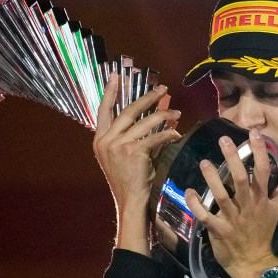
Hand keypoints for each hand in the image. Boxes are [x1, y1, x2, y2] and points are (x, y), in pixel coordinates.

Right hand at [93, 72, 181, 253]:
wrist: (130, 202)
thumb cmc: (130, 180)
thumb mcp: (123, 156)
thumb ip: (133, 136)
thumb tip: (153, 117)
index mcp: (100, 139)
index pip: (104, 110)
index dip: (110, 92)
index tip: (116, 76)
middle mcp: (106, 140)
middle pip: (129, 111)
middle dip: (148, 98)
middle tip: (162, 89)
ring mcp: (118, 145)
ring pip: (145, 122)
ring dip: (164, 115)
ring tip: (177, 113)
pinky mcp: (133, 151)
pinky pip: (154, 136)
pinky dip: (168, 134)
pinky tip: (176, 133)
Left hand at [185, 128, 277, 277]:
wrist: (254, 260)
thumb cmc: (263, 231)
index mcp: (262, 198)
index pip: (264, 171)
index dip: (260, 152)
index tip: (254, 134)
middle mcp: (248, 206)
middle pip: (241, 179)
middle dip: (233, 159)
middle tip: (223, 140)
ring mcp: (233, 218)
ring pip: (222, 196)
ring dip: (212, 179)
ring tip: (204, 162)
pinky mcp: (219, 229)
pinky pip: (205, 216)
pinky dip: (196, 204)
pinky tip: (189, 191)